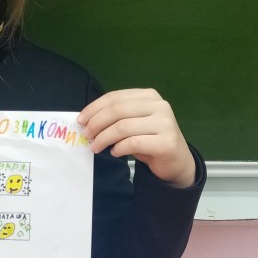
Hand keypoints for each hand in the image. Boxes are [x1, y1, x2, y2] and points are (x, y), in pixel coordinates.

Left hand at [77, 89, 196, 187]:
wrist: (177, 161)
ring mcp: (165, 123)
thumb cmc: (150, 140)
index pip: (115, 97)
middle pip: (117, 110)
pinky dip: (119, 148)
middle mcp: (159, 106)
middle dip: (96, 123)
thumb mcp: (133, 123)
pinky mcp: (166, 142)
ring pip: (123, 127)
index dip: (94, 108)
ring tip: (95, 147)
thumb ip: (116, 117)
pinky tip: (114, 152)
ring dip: (103, 138)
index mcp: (149, 96)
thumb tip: (86, 120)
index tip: (81, 120)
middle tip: (86, 135)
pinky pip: (133, 143)